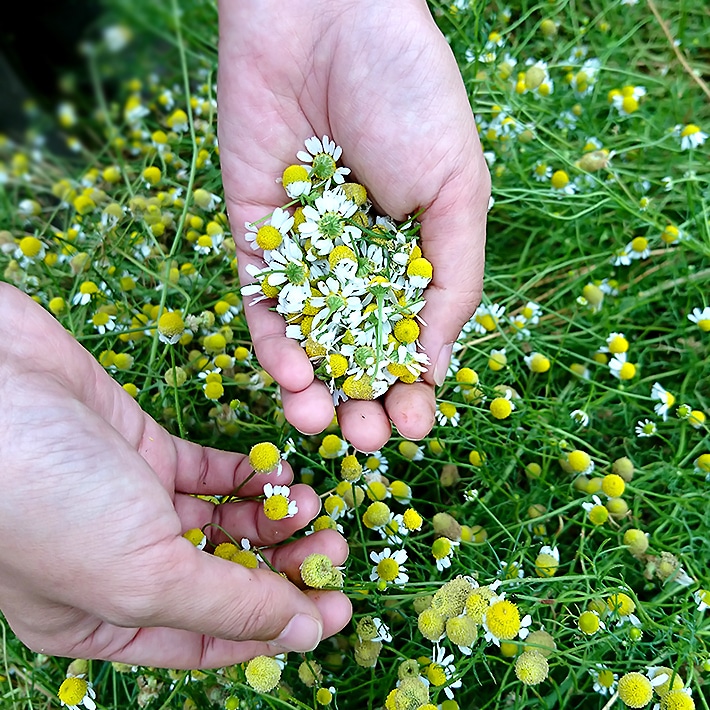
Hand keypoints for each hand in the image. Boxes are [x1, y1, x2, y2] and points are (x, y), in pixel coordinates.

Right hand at [0, 284, 350, 668]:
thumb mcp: (141, 572)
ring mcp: (137, 503)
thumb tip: (304, 634)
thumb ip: (229, 605)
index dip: (277, 627)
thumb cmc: (48, 500)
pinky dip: (250, 476)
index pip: (211, 637)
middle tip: (334, 549)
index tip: (337, 609)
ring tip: (312, 505)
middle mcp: (124, 563)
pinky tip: (282, 475)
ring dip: (274, 518)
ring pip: (225, 524)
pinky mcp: (148, 449)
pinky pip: (213, 472)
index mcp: (106, 619)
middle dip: (284, 567)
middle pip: (226, 576)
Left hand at [217, 0, 489, 452]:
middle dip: (361, 401)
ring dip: (311, 389)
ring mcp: (304, 255)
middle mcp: (356, 265)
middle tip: (367, 440)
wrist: (326, 16)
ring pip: (305, 341)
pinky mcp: (256, 237)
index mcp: (413, 257)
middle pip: (355, 352)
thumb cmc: (411, 96)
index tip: (414, 423)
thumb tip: (435, 367)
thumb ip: (452, 281)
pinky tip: (289, 373)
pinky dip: (272, 343)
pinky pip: (261, 303)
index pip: (411, 341)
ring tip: (321, 422)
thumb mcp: (458, 191)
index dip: (412, 388)